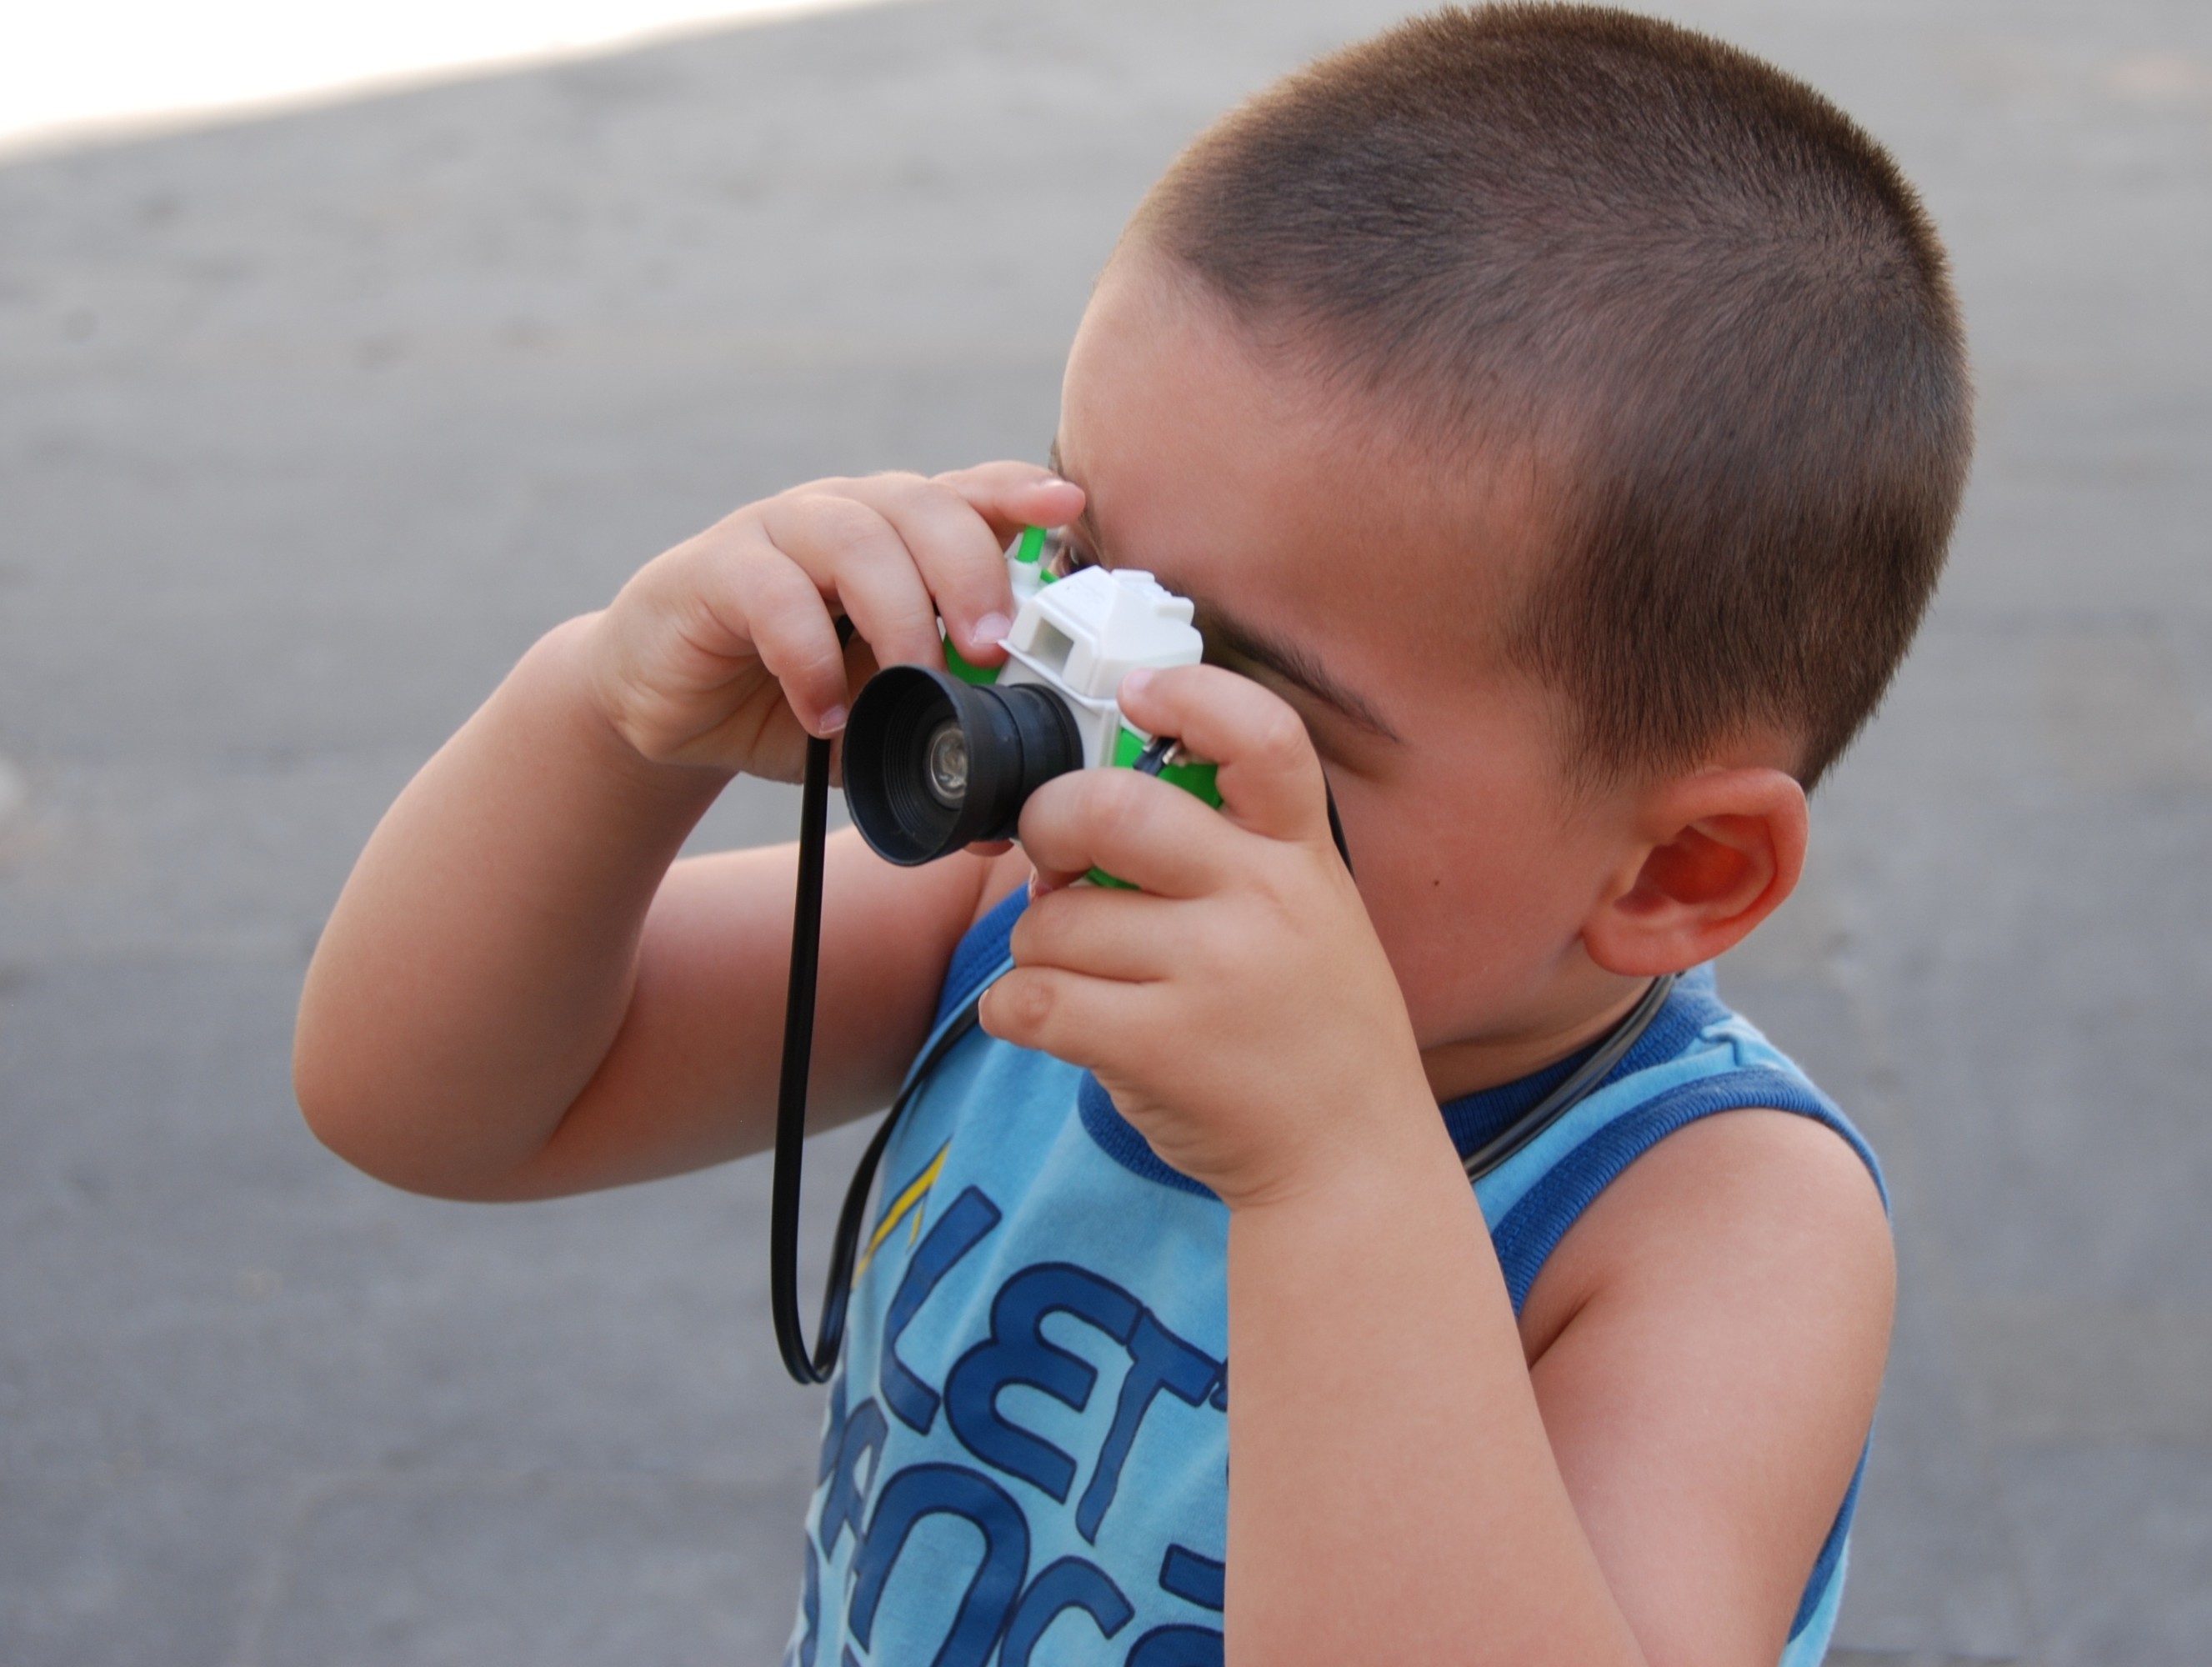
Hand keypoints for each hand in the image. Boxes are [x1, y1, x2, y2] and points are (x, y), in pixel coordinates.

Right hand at [582, 465, 1083, 779]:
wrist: (669, 710)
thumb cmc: (794, 700)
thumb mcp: (884, 722)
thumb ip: (942, 742)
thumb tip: (1010, 821)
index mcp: (903, 537)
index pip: (969, 494)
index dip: (1016, 493)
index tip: (1066, 507)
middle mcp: (847, 517)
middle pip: (922, 503)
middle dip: (971, 568)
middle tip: (994, 645)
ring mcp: (778, 534)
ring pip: (854, 535)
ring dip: (899, 609)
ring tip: (921, 679)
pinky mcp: (714, 572)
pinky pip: (770, 593)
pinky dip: (808, 656)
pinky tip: (826, 715)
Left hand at [981, 665, 1439, 1208]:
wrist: (1355, 1165)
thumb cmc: (1311, 1037)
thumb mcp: (1312, 921)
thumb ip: (1228, 860)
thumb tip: (1078, 824)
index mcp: (1305, 859)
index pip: (1263, 736)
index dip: (1190, 691)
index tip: (1138, 692)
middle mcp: (1264, 902)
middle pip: (1111, 808)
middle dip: (1049, 824)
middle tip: (1051, 861)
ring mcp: (1213, 974)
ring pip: (1053, 920)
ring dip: (1037, 947)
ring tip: (1077, 979)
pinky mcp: (1159, 1047)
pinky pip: (1030, 999)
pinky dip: (1012, 1009)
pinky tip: (1043, 1021)